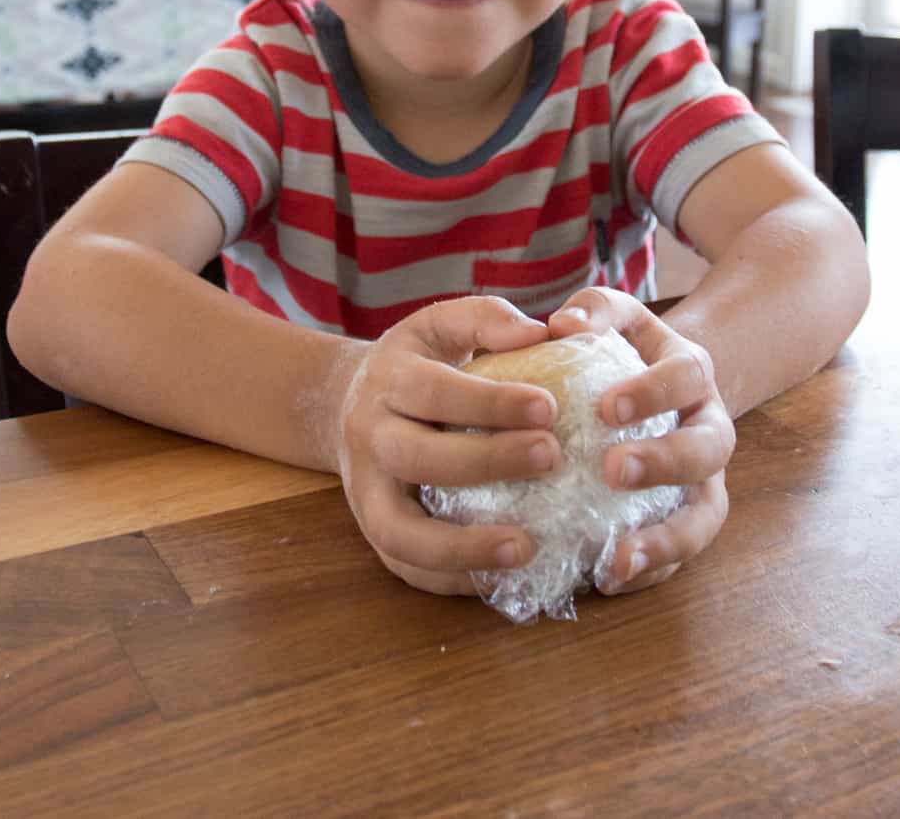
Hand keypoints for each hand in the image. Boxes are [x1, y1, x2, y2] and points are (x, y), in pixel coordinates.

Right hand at [337, 297, 562, 595]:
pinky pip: (405, 566)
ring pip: (400, 531)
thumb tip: (540, 334)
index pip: (435, 391)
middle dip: (487, 462)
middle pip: (419, 457)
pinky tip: (502, 577)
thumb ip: (486, 319)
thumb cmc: (415, 362)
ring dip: (463, 547)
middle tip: (552, 458)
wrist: (346, 402)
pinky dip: (450, 580)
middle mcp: (369, 436)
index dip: (491, 402)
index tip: (550, 407)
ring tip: (527, 548)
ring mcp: (365, 491)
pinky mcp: (372, 531)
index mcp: (389, 380)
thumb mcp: (440, 325)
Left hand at [547, 287, 734, 594]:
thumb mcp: (615, 316)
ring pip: (705, 516)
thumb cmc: (624, 346)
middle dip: (664, 463)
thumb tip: (560, 325)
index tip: (606, 407)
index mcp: (693, 371)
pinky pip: (682, 553)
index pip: (685, 377)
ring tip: (618, 560)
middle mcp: (709, 426)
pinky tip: (607, 578)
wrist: (664, 383)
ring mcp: (706, 478)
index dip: (652, 393)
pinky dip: (652, 570)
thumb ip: (594, 310)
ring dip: (667, 542)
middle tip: (613, 470)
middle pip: (706, 449)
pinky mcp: (690, 518)